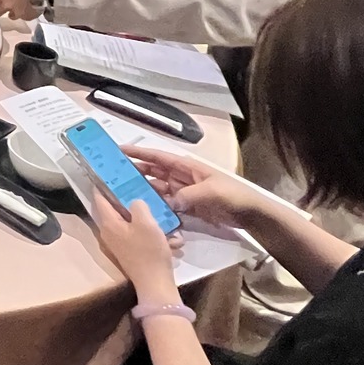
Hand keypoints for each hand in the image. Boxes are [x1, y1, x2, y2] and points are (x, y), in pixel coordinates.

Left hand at [88, 191, 179, 303]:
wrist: (155, 284)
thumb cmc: (148, 251)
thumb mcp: (146, 222)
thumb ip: (138, 205)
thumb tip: (134, 201)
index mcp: (108, 223)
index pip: (100, 198)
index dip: (103, 184)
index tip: (110, 172)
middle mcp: (109, 232)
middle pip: (116, 209)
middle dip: (131, 199)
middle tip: (143, 188)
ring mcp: (119, 243)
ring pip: (131, 222)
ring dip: (147, 218)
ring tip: (163, 214)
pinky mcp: (130, 251)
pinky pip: (139, 235)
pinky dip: (152, 233)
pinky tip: (169, 236)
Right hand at [124, 145, 268, 229]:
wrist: (249, 213)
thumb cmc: (232, 195)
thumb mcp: (210, 192)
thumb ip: (187, 196)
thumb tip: (168, 203)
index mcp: (186, 167)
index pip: (158, 157)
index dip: (139, 153)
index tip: (119, 151)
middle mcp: (181, 177)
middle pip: (153, 172)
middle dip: (135, 172)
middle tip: (114, 176)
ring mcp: (184, 193)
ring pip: (158, 189)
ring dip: (144, 191)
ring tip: (124, 194)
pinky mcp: (187, 208)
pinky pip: (167, 205)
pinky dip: (156, 207)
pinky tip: (144, 211)